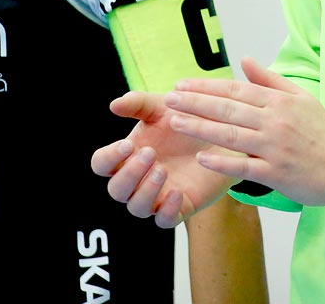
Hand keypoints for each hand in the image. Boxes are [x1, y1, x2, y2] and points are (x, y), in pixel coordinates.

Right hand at [90, 90, 237, 228]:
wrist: (222, 133)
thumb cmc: (186, 120)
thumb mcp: (162, 108)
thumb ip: (138, 104)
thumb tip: (114, 104)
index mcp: (129, 156)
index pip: (102, 164)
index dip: (109, 157)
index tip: (128, 144)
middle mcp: (139, 179)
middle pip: (116, 190)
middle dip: (130, 173)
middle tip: (150, 153)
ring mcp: (158, 195)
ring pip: (137, 207)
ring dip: (145, 191)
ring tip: (162, 170)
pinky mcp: (180, 207)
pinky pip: (165, 220)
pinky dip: (167, 210)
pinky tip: (177, 191)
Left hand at [164, 56, 324, 208]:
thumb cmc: (321, 131)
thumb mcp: (301, 97)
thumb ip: (271, 79)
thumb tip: (245, 60)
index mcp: (279, 101)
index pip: (235, 90)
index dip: (206, 86)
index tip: (181, 84)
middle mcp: (274, 121)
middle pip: (228, 109)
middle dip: (195, 102)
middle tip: (169, 99)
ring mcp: (274, 147)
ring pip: (230, 135)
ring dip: (201, 128)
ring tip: (176, 122)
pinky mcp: (275, 172)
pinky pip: (243, 166)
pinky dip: (222, 162)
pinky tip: (201, 157)